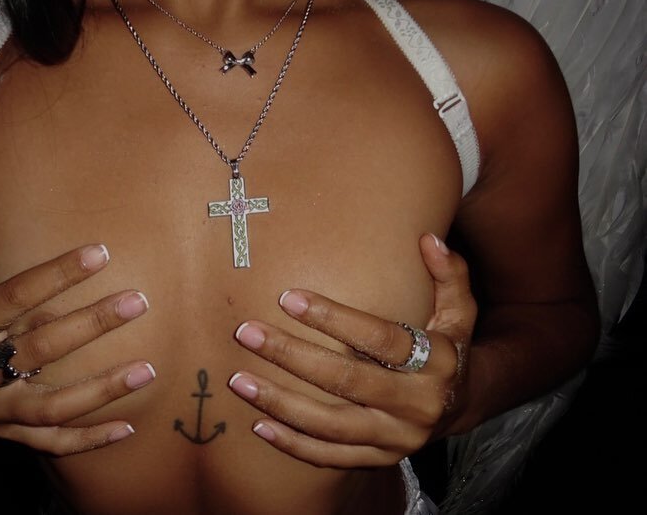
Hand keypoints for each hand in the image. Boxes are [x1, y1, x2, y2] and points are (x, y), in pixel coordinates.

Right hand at [0, 205, 155, 454]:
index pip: (13, 299)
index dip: (56, 275)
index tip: (101, 254)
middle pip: (40, 348)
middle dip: (92, 324)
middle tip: (138, 301)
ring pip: (52, 404)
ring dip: (102, 389)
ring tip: (148, 369)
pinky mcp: (9, 436)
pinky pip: (52, 443)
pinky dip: (89, 440)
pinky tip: (128, 427)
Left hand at [228, 233, 475, 466]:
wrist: (460, 407)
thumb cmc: (445, 346)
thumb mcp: (459, 311)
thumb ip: (448, 274)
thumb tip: (427, 239)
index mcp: (437, 362)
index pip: (381, 339)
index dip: (335, 318)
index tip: (288, 298)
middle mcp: (418, 405)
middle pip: (348, 380)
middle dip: (292, 355)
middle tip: (248, 332)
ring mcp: (397, 438)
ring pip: (331, 425)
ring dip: (281, 402)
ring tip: (239, 381)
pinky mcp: (379, 459)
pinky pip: (330, 457)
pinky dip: (293, 444)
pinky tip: (259, 425)